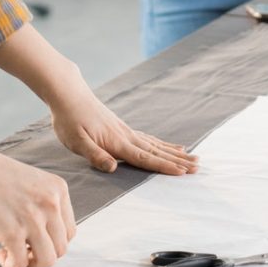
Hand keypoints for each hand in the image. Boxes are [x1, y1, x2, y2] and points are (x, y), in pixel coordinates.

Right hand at [0, 140, 75, 266]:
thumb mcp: (34, 183)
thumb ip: (45, 205)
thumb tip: (47, 237)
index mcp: (59, 190)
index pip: (69, 231)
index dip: (52, 242)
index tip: (36, 241)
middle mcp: (51, 204)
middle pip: (61, 248)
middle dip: (42, 255)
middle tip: (24, 250)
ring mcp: (33, 219)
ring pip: (47, 260)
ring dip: (30, 264)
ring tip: (14, 254)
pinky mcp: (12, 232)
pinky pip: (20, 263)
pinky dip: (11, 264)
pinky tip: (0, 253)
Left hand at [50, 87, 198, 176]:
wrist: (69, 94)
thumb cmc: (69, 119)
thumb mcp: (76, 141)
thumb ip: (94, 155)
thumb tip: (112, 168)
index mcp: (116, 142)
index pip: (144, 158)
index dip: (163, 166)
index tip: (182, 172)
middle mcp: (127, 136)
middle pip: (157, 151)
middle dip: (177, 160)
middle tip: (198, 167)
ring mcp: (127, 131)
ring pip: (156, 145)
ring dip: (175, 153)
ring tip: (193, 158)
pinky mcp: (123, 129)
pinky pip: (149, 139)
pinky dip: (163, 144)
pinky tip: (172, 146)